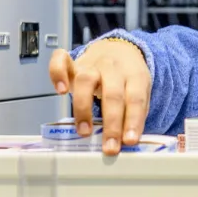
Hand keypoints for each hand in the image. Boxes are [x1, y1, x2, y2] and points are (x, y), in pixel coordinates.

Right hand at [48, 41, 150, 155]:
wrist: (117, 49)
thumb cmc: (127, 78)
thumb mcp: (140, 91)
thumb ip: (135, 113)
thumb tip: (129, 141)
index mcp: (134, 75)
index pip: (136, 98)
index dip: (133, 120)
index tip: (130, 141)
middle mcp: (113, 68)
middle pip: (112, 94)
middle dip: (111, 123)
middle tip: (110, 147)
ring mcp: (92, 64)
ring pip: (86, 81)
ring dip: (84, 108)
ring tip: (85, 132)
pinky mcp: (73, 62)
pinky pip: (61, 61)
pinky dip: (57, 74)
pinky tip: (61, 91)